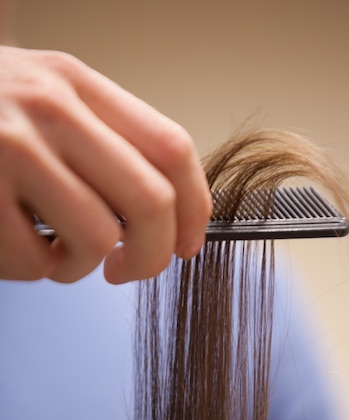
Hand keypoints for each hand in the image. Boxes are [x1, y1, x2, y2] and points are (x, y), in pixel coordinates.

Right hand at [0, 46, 210, 282]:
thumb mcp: (45, 100)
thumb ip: (103, 143)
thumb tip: (166, 214)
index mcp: (78, 84)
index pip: (172, 149)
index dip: (195, 209)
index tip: (189, 243)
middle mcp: (50, 109)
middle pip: (150, 201)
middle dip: (153, 256)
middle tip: (131, 270)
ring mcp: (10, 148)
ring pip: (96, 239)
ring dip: (82, 267)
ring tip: (58, 254)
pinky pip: (34, 262)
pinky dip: (33, 271)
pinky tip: (16, 247)